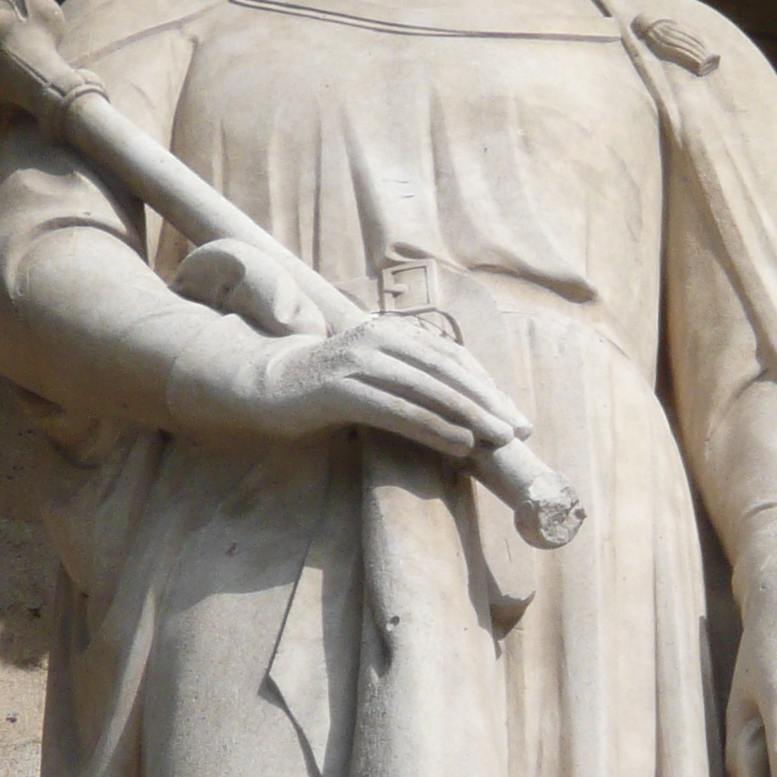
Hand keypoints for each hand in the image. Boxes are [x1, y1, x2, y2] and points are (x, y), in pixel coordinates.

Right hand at [171, 314, 532, 460]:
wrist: (258, 387)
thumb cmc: (320, 388)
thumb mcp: (370, 375)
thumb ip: (406, 379)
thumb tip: (458, 408)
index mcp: (389, 331)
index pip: (450, 356)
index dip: (486, 385)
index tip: (515, 415)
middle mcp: (377, 338)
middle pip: (446, 371)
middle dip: (488, 401)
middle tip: (519, 430)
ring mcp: (357, 361)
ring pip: (427, 390)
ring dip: (469, 417)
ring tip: (499, 440)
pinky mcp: (339, 389)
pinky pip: (397, 410)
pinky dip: (433, 428)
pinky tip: (459, 445)